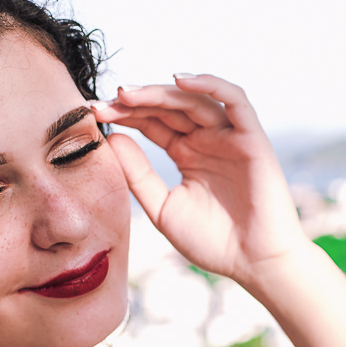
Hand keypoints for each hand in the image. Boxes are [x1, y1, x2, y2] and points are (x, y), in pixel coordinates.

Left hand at [91, 74, 306, 284]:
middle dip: (134, 101)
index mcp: (186, 153)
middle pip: (167, 107)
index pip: (151, 122)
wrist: (254, 265)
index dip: (123, 114)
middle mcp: (206, 139)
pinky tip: (180, 82)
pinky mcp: (252, 138)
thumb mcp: (162, 208)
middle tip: (103, 102)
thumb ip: (138, 175)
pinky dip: (211, 85)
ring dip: (160, 92)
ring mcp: (229, 136)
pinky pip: (235, 101)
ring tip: (128, 93)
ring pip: (193, 100)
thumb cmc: (213, 242)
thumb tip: (113, 139)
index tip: (91, 112)